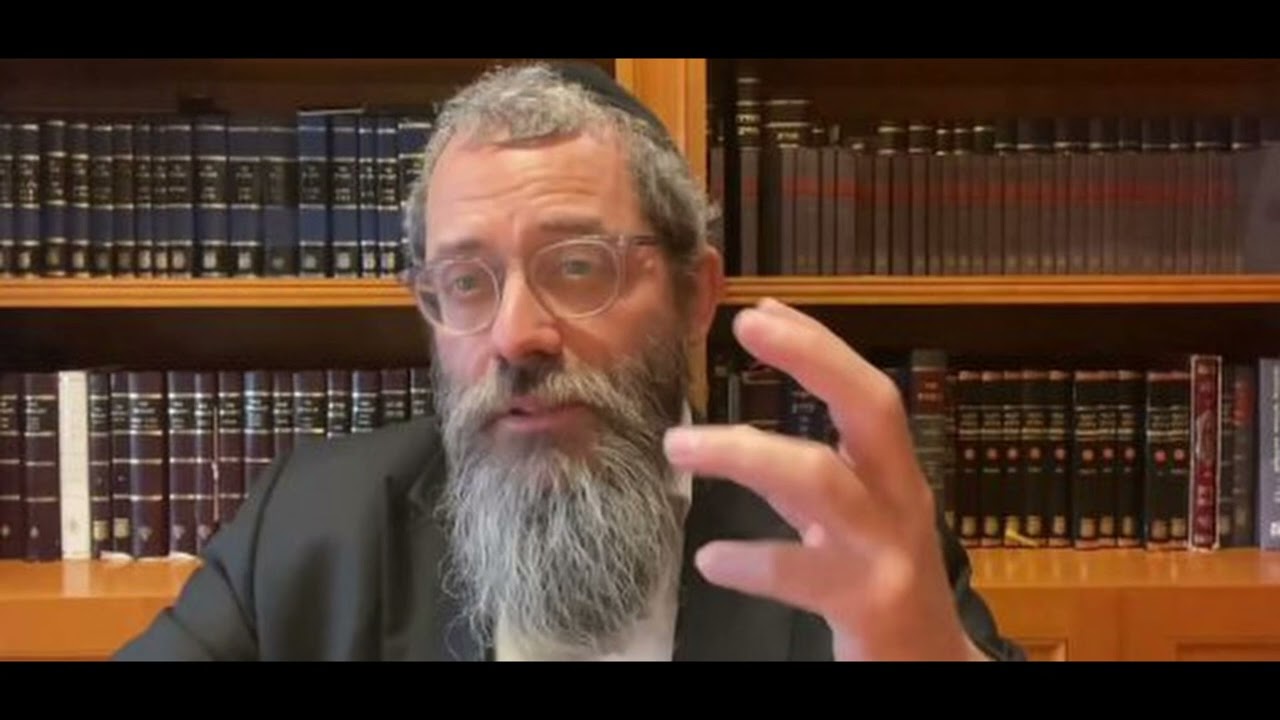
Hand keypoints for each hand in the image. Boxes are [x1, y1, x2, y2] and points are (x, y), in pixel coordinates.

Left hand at [664, 298, 985, 660]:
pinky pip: (803, 573)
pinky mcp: (869, 603)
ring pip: (821, 482)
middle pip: (870, 408)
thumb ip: (810, 471)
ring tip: (678, 445)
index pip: (865, 392)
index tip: (761, 309)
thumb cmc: (881, 581)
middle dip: (813, 358)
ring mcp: (887, 550)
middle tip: (748, 324)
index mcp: (893, 474)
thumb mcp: (854, 518)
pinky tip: (711, 559)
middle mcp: (898, 500)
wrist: (932, 665)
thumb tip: (747, 424)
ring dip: (745, 453)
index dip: (818, 346)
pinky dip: (752, 562)